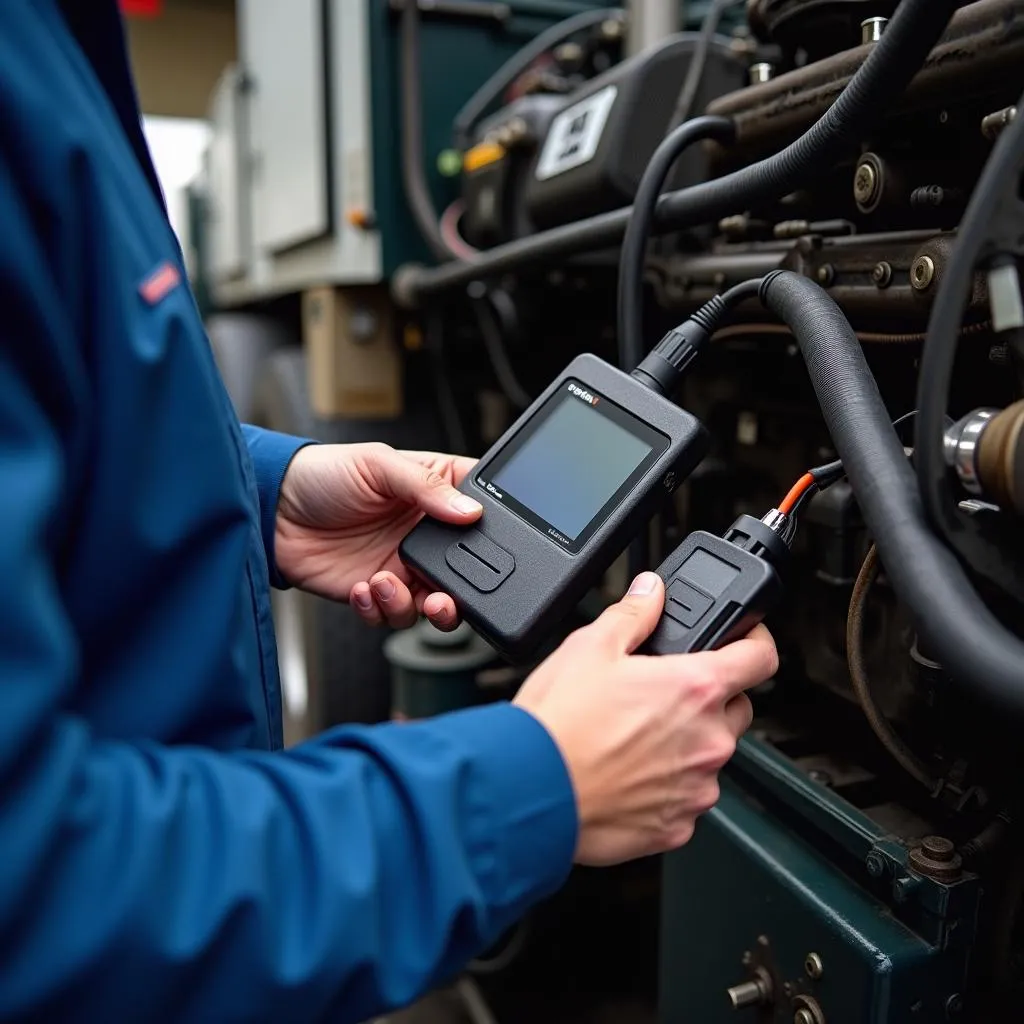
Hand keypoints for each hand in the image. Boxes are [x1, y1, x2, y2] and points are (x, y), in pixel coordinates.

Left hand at [275, 443, 480, 630]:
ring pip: (433, 605)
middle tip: (443, 598)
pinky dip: (378, 610)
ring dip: (410, 604)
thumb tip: (470, 511)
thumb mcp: (378, 465)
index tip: (482, 543)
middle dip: (460, 595)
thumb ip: (426, 487)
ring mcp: (403, 567)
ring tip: (383, 582)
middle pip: (467, 574)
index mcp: (435, 495)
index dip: (491, 532)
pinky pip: (392, 616)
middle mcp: (425, 535)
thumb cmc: (323, 474)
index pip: (482, 514)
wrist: (272, 509)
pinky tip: (360, 588)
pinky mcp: (375, 592)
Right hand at [514, 572, 777, 866]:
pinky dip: (666, 786)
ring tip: (632, 738)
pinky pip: (686, 799)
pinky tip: (626, 774)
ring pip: (709, 757)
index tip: (746, 639)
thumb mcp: (590, 647)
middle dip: (709, 698)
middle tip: (662, 694)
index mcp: (695, 688)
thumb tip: (652, 590)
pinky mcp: (677, 827)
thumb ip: (634, 613)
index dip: (756, 640)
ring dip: (686, 745)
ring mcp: (696, 788)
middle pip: (737, 709)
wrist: (530, 792)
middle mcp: (708, 741)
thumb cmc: (558, 725)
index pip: (761, 657)